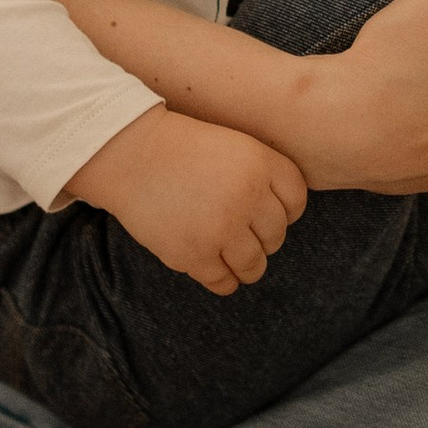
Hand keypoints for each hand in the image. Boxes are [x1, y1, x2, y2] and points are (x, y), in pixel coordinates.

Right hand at [65, 108, 306, 294]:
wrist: (130, 155)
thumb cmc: (181, 149)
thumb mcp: (234, 145)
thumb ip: (264, 174)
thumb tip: (286, 217)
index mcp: (261, 164)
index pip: (297, 201)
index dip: (287, 211)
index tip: (269, 214)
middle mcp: (248, 197)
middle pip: (276, 235)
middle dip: (264, 237)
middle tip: (243, 232)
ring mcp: (222, 229)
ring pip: (255, 265)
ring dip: (248, 265)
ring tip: (233, 256)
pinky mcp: (195, 255)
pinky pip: (224, 282)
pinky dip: (224, 280)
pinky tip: (215, 267)